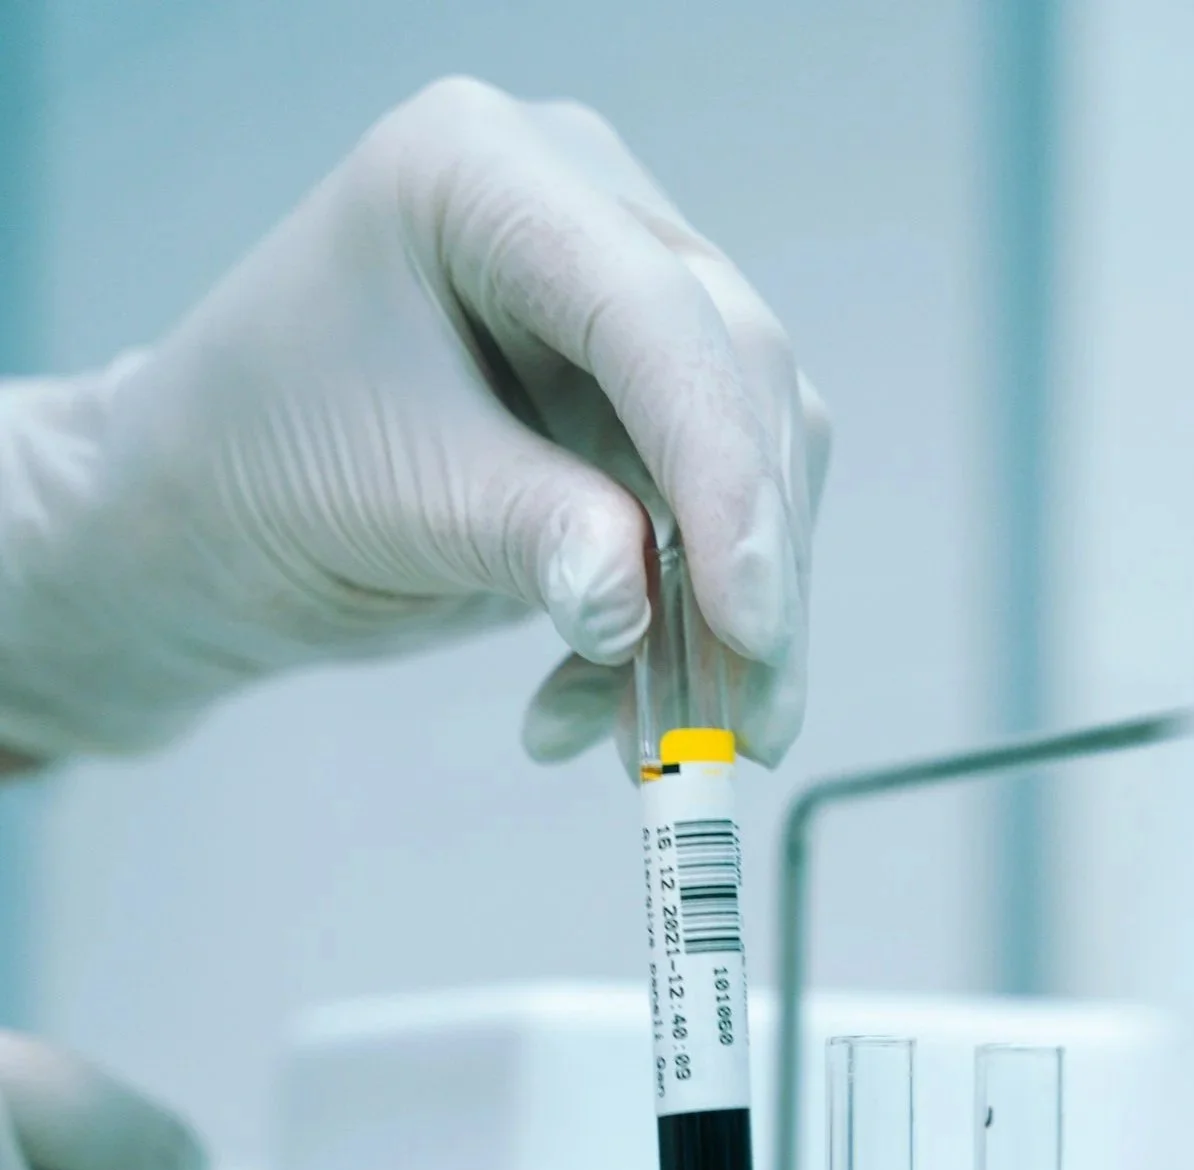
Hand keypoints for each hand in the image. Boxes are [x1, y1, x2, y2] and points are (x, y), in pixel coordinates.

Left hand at [0, 79, 828, 770]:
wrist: (217, 517)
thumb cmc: (260, 468)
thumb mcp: (388, 499)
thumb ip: (526, 537)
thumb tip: (640, 605)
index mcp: (483, 172)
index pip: (654, 315)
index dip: (721, 473)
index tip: (750, 623)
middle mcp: (580, 208)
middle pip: (737, 381)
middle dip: (753, 568)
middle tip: (748, 727)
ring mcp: (623, 302)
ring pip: (754, 460)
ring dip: (727, 624)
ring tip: (668, 751)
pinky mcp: (642, 402)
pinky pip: (713, 520)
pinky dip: (676, 634)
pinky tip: (594, 714)